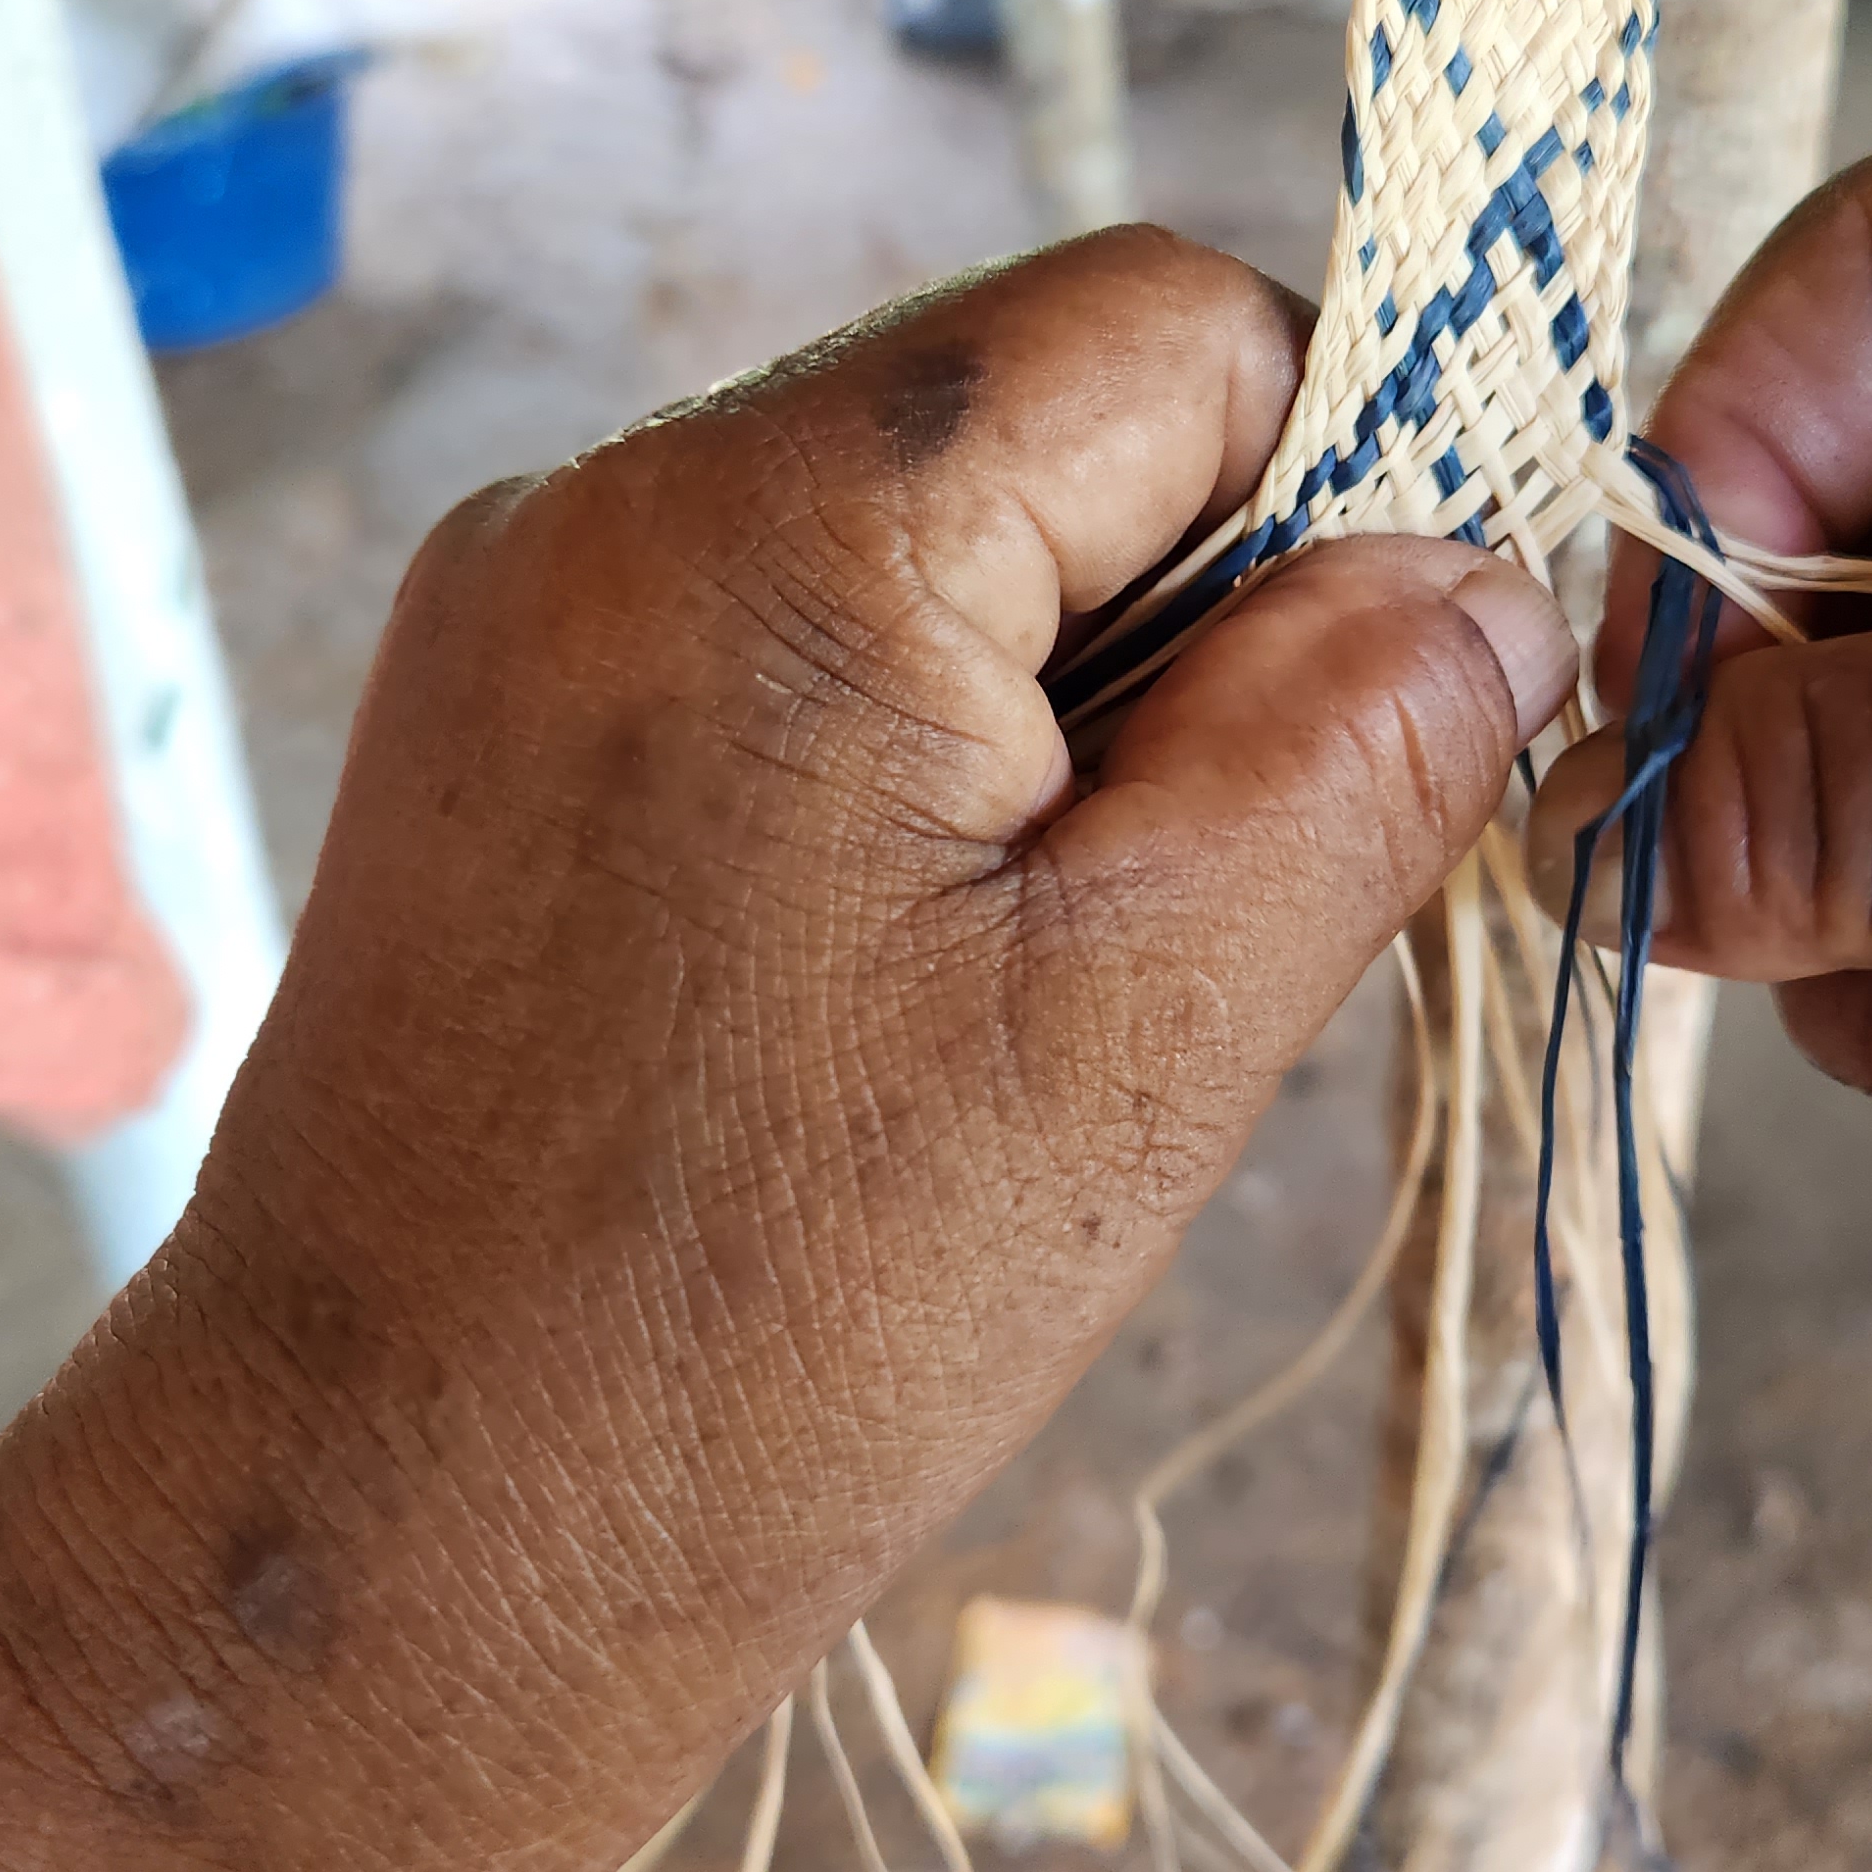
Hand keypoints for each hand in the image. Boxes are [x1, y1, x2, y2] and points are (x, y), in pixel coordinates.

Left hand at [0, 225, 1573, 1871]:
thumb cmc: (762, 1332)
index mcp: (785, 518)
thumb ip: (1353, 747)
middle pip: (1039, 418)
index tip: (1375, 731)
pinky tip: (896, 991)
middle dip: (1188, 621)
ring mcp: (527, 605)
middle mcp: (617, 496)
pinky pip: (783, 646)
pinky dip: (906, 767)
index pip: (1178, 326)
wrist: (380, 1545)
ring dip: (1051, 709)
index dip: (1339, 493)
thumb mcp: (1148, 1036)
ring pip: (919, 540)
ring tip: (1024, 988)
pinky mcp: (490, 729)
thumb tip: (1492, 572)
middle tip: (1189, 918)